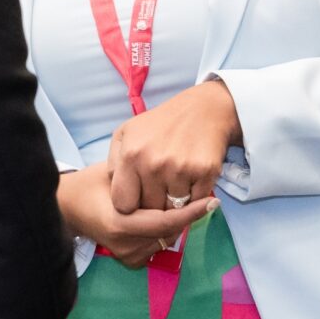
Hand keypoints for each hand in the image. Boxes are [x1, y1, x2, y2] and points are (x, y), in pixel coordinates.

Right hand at [58, 163, 216, 268]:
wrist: (69, 207)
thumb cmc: (93, 183)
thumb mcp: (114, 172)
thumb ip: (141, 178)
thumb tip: (175, 177)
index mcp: (119, 223)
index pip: (165, 221)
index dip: (191, 212)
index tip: (213, 202)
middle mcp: (124, 245)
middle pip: (170, 231)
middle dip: (185, 214)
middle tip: (198, 194)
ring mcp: (126, 255)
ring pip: (167, 239)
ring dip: (176, 223)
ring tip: (177, 201)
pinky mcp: (129, 260)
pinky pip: (158, 246)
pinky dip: (165, 232)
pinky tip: (161, 215)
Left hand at [108, 79, 241, 213]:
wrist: (203, 108)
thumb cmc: (160, 124)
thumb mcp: (126, 133)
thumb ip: (114, 163)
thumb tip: (115, 190)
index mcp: (131, 155)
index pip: (123, 205)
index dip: (130, 205)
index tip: (138, 197)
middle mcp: (154, 163)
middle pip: (150, 209)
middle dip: (154, 204)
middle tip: (160, 190)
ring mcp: (181, 168)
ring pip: (173, 210)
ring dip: (175, 202)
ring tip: (175, 183)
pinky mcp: (205, 171)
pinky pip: (196, 203)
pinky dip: (194, 198)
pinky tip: (191, 180)